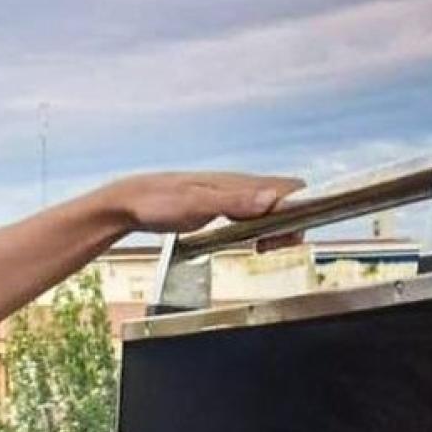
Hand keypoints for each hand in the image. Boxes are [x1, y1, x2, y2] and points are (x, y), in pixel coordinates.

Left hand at [98, 172, 303, 235]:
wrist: (129, 202)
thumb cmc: (156, 202)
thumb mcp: (195, 205)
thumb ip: (233, 202)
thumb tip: (272, 199)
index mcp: (239, 184)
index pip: (292, 188)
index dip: (302, 210)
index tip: (289, 234)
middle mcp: (240, 187)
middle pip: (288, 199)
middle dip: (292, 224)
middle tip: (273, 247)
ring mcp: (232, 197)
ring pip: (272, 208)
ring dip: (278, 229)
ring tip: (263, 247)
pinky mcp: (222, 208)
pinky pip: (255, 215)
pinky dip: (262, 229)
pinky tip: (251, 243)